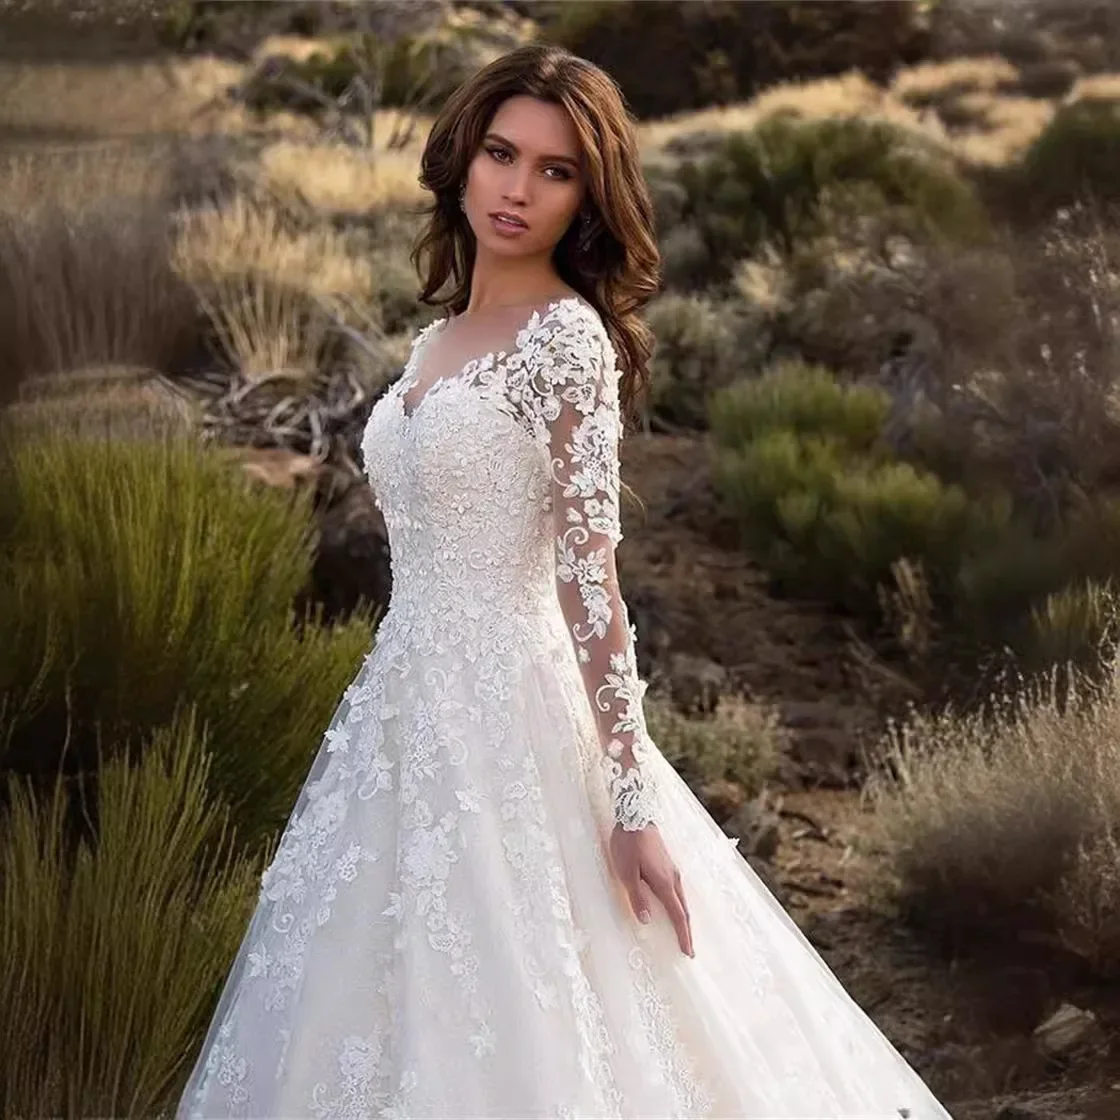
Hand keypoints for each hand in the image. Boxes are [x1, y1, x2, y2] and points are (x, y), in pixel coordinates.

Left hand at [608, 823, 693, 957]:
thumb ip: (637, 897)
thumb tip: (646, 920)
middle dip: (687, 930)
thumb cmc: (628, 844)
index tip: (688, 953)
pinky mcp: (667, 863)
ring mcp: (672, 869)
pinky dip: (678, 904)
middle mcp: (673, 878)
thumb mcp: (626, 873)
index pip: (678, 915)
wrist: (635, 815)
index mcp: (664, 883)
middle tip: (688, 948)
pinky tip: (672, 905)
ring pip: (682, 899)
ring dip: (683, 917)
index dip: (683, 935)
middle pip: (684, 910)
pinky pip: (677, 890)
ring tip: (682, 931)